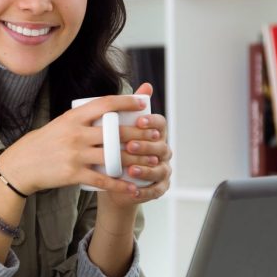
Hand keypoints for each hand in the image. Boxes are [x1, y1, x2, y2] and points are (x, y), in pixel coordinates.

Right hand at [0, 94, 150, 193]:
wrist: (22, 165)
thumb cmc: (46, 142)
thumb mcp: (63, 123)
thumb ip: (85, 117)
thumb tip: (111, 108)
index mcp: (73, 117)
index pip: (105, 104)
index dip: (126, 101)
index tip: (143, 102)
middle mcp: (75, 133)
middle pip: (115, 131)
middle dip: (140, 133)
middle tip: (156, 135)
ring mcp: (75, 154)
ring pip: (113, 156)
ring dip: (136, 160)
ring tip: (152, 161)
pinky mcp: (73, 174)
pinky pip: (102, 179)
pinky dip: (119, 184)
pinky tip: (132, 187)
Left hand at [102, 83, 172, 208]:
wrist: (113, 180)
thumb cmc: (115, 150)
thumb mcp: (114, 129)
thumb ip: (122, 108)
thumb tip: (139, 85)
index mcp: (155, 134)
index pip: (160, 124)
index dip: (152, 122)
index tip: (138, 120)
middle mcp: (162, 150)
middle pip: (161, 146)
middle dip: (146, 146)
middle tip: (130, 146)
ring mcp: (163, 169)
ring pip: (160, 169)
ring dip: (146, 169)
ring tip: (131, 170)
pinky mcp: (159, 187)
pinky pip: (156, 190)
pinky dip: (145, 191)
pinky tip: (134, 191)